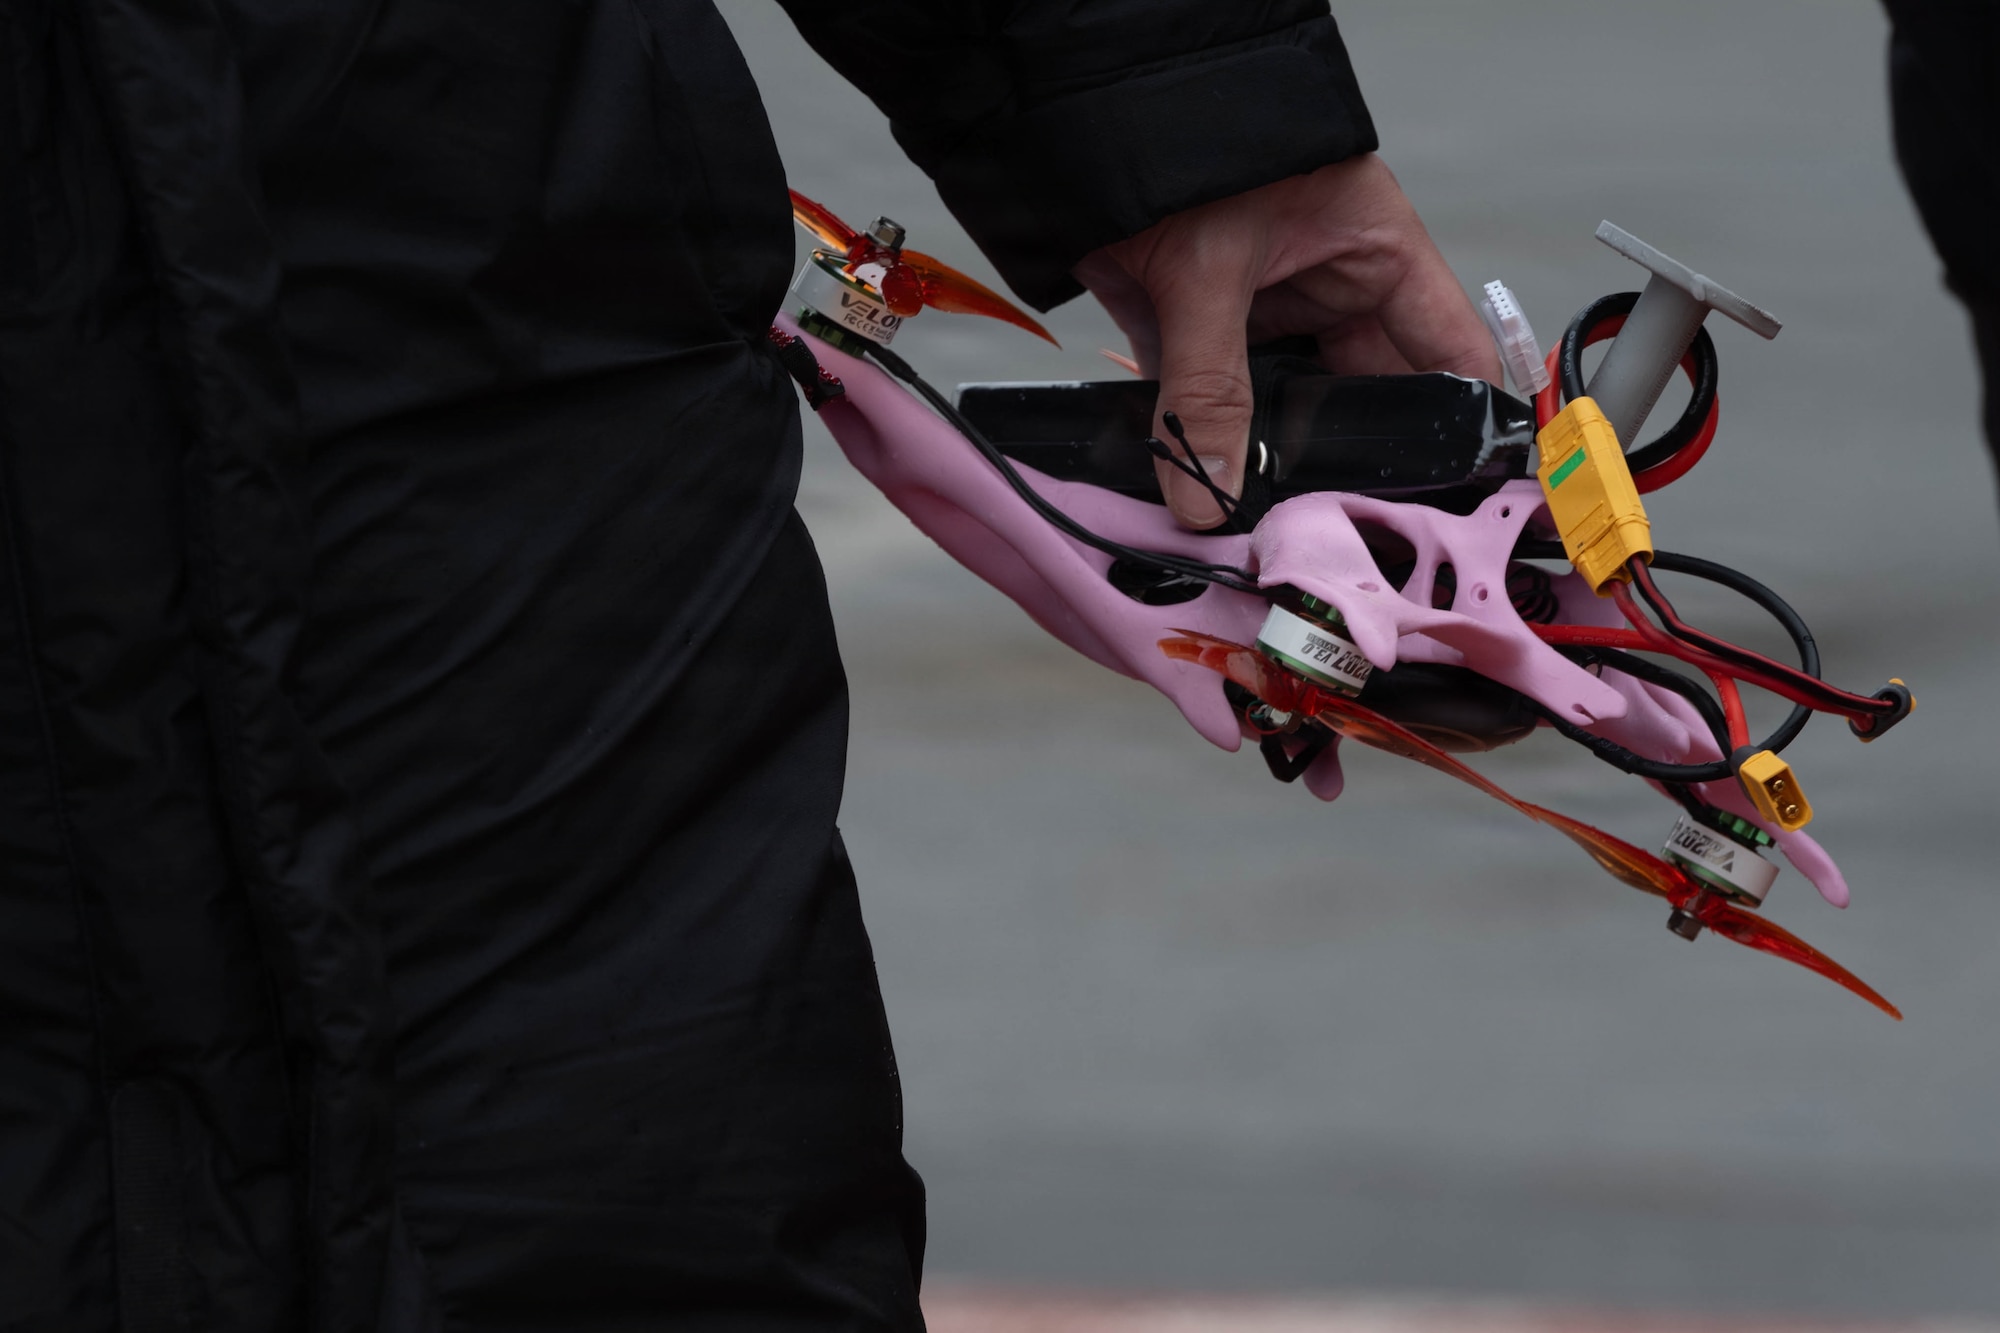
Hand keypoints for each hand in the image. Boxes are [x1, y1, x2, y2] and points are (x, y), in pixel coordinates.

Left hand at [1072, 155, 1502, 527]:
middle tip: (1337, 532)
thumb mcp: (1208, 269)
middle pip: (1364, 399)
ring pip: (1285, 411)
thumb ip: (1207, 388)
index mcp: (1373, 254)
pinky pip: (1214, 407)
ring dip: (1270, 463)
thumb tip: (1207, 494)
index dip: (1459, 424)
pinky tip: (1203, 499)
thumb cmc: (1185, 144)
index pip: (1446, 352)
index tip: (1455, 496)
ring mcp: (1265, 316)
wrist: (1079, 116)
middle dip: (1347, 463)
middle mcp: (1329, 291)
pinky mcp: (1199, 335)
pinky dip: (1204, 448)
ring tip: (1269, 528)